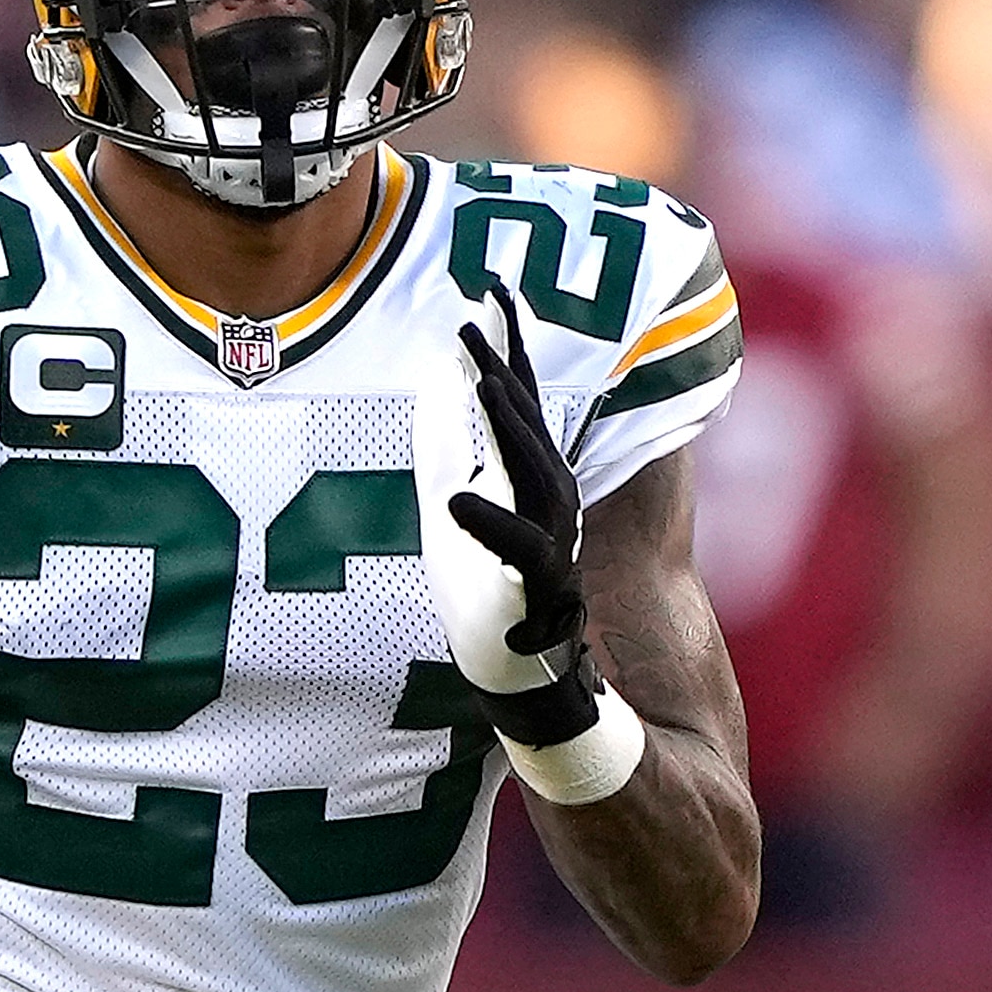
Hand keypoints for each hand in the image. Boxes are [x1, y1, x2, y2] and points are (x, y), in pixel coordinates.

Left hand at [444, 294, 614, 754]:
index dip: (506, 349)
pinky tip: (456, 495)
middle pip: (530, 427)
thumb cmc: (498, 615)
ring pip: (536, 476)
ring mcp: (550, 551)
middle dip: (506, 365)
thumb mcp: (469, 529)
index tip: (487, 292)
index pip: (521, 409)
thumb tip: (440, 402)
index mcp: (533, 493)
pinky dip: (488, 523)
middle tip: (481, 308)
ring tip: (484, 379)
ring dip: (510, 425)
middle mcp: (551, 513)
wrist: (547, 699)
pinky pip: (518, 552)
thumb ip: (463, 466)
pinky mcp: (537, 597)